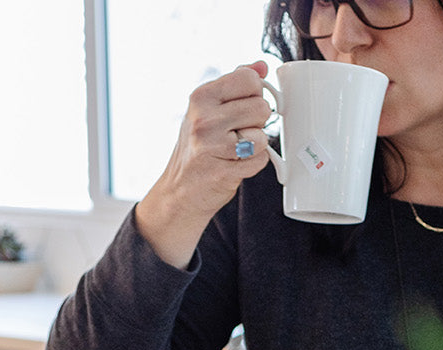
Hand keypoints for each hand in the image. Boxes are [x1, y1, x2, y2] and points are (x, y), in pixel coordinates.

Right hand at [135, 61, 273, 267]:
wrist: (180, 190)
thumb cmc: (198, 147)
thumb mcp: (209, 109)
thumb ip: (235, 84)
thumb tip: (261, 65)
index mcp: (201, 97)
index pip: (250, 79)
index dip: (254, 94)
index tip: (243, 106)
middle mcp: (204, 118)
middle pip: (261, 108)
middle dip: (256, 123)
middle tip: (238, 133)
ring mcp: (212, 146)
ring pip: (262, 136)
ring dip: (255, 146)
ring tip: (235, 150)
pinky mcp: (223, 171)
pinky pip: (260, 160)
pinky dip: (254, 164)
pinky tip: (235, 164)